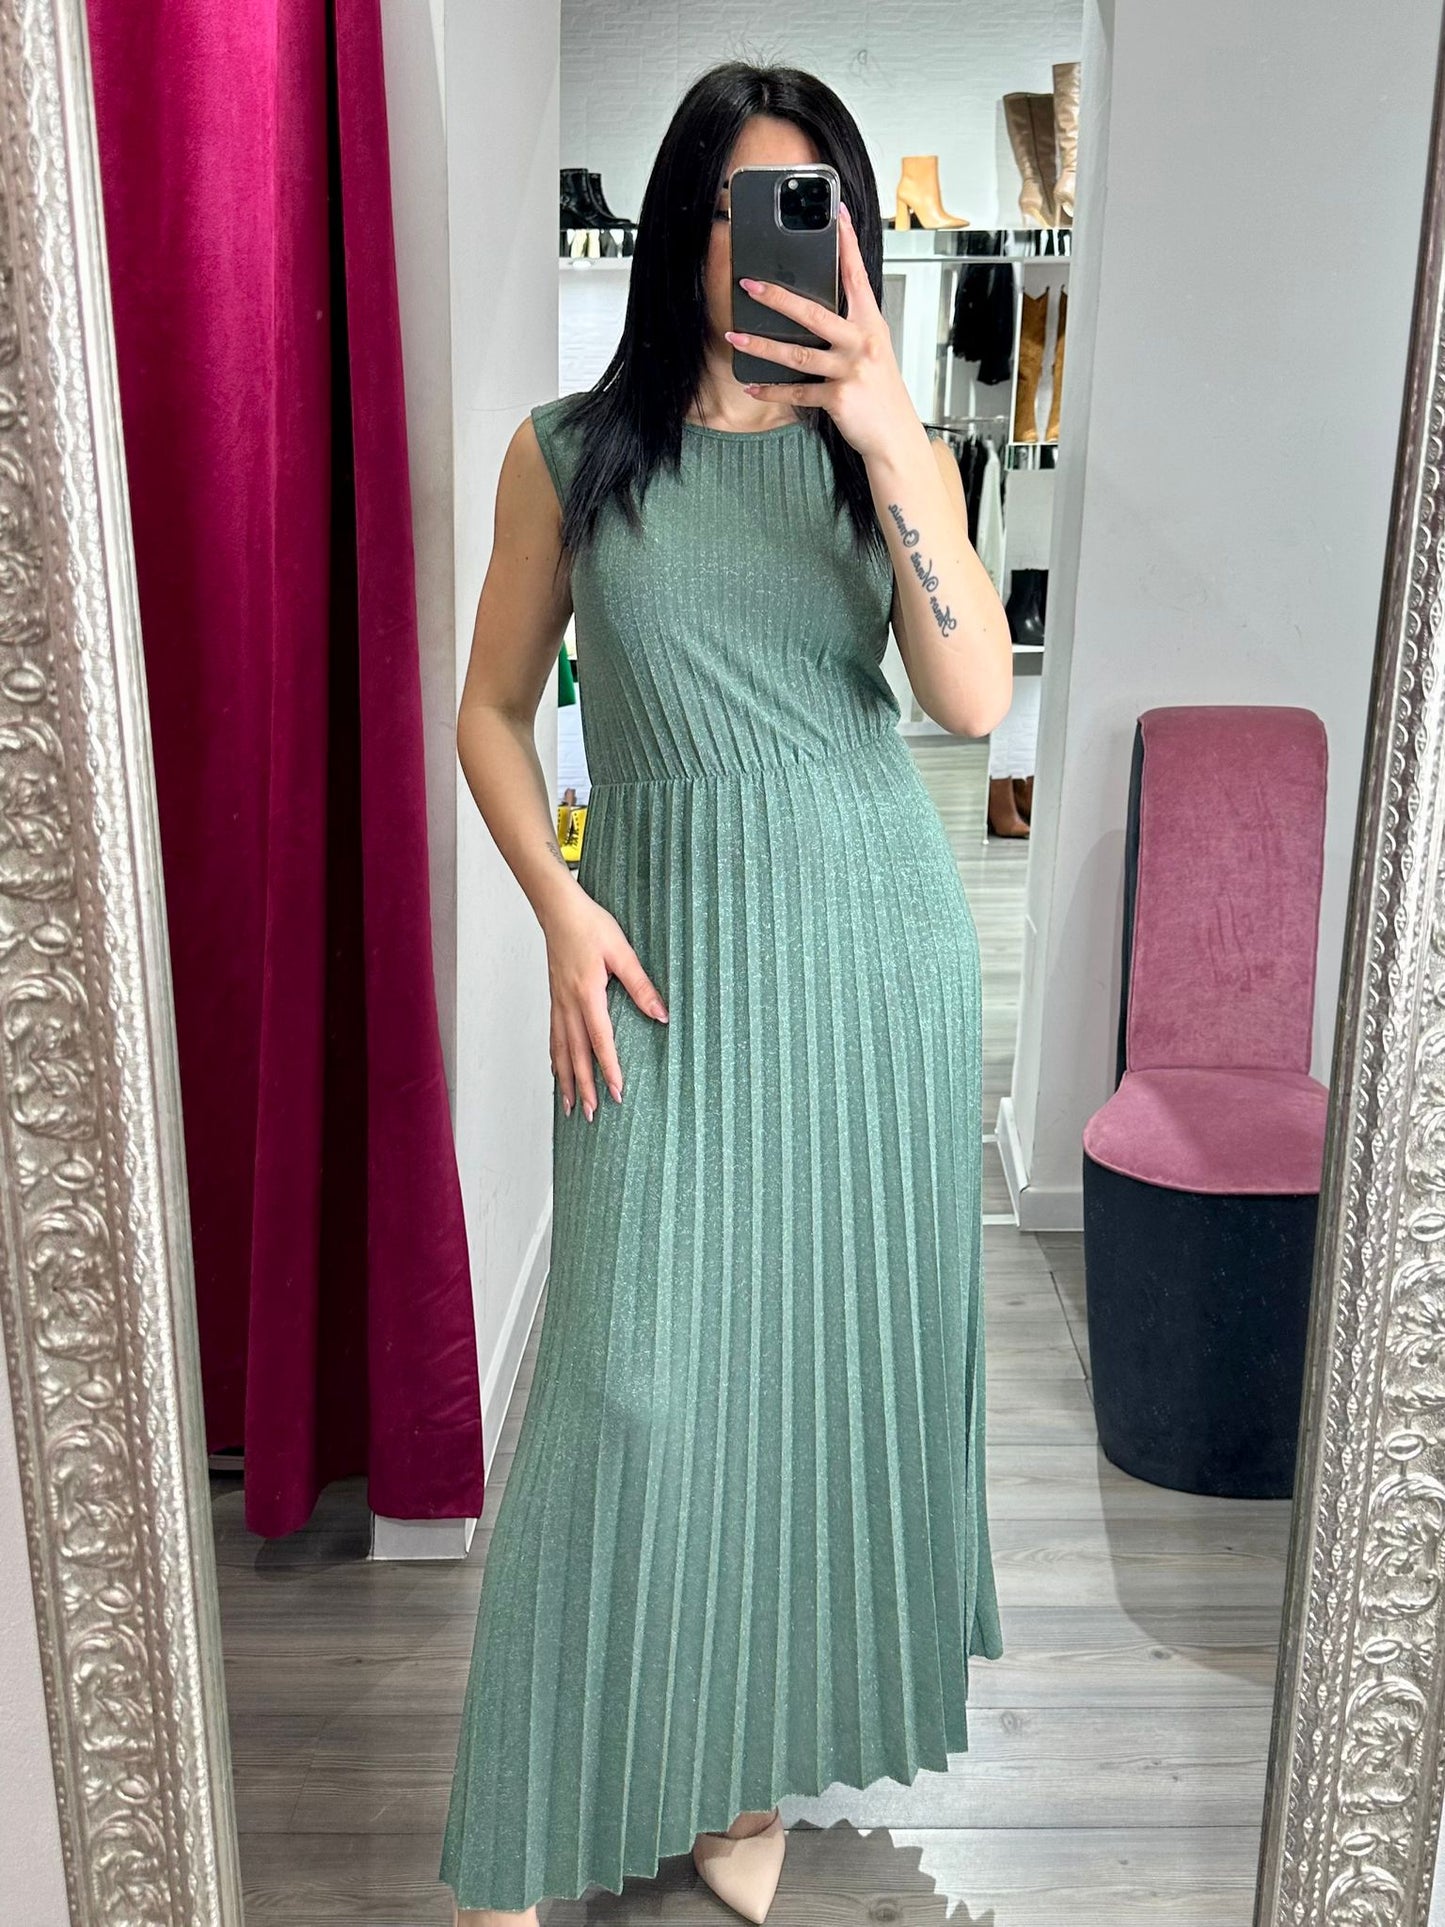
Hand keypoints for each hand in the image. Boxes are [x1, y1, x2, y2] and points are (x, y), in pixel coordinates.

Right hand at [543, 888, 667, 1119]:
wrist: (557, 909)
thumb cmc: (589, 925)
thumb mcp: (622, 951)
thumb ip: (641, 985)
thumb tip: (661, 1014)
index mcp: (587, 994)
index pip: (600, 1040)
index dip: (610, 1068)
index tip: (617, 1092)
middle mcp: (568, 1003)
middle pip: (576, 1054)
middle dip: (585, 1086)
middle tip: (593, 1114)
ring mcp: (558, 1002)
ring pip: (561, 1049)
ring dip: (566, 1079)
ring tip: (570, 1105)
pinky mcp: (555, 998)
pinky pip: (553, 1036)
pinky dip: (555, 1058)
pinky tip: (557, 1071)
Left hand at [724, 202, 918, 461]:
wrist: (895, 436)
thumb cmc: (881, 392)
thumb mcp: (872, 352)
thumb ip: (848, 329)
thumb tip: (809, 312)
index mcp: (871, 324)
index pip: (856, 275)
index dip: (846, 243)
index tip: (836, 213)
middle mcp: (862, 342)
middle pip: (813, 313)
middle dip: (777, 297)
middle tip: (749, 284)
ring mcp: (850, 370)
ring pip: (797, 354)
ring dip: (761, 346)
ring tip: (734, 335)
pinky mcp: (838, 397)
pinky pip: (797, 392)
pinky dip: (772, 390)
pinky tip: (752, 387)